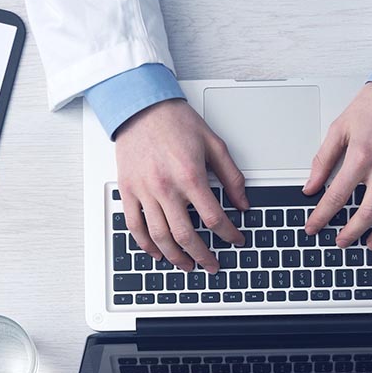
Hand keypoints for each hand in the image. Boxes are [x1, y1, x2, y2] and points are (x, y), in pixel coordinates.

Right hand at [115, 100, 248, 272]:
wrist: (141, 107)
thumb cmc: (175, 122)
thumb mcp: (214, 144)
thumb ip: (231, 176)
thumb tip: (243, 203)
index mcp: (190, 176)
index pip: (214, 218)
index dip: (229, 235)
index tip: (236, 241)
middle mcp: (166, 187)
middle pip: (186, 235)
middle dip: (203, 256)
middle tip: (212, 265)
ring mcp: (144, 191)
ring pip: (160, 237)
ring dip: (175, 257)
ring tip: (187, 265)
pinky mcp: (128, 191)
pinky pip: (135, 226)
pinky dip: (146, 245)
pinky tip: (157, 253)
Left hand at [303, 83, 371, 249]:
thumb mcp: (340, 127)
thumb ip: (323, 159)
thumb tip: (310, 186)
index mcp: (361, 154)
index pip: (336, 196)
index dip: (322, 217)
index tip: (313, 228)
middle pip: (367, 212)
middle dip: (351, 233)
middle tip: (341, 242)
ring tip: (369, 245)